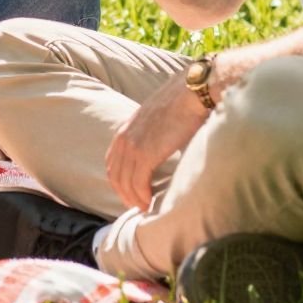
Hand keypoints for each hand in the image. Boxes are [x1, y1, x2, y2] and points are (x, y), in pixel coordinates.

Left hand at [105, 81, 208, 209]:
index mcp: (126, 129)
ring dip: (134, 199)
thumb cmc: (181, 103)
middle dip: (124, 193)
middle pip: (115, 175)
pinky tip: (150, 204)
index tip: (130, 192)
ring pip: (125, 182)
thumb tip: (161, 146)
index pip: (113, 161)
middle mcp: (124, 138)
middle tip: (136, 206)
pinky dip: (142, 196)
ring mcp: (133, 146)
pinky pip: (138, 183)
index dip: (120, 180)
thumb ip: (152, 133)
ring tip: (144, 209)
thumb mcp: (157, 118)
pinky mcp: (146, 154)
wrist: (190, 93)